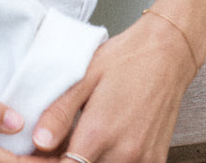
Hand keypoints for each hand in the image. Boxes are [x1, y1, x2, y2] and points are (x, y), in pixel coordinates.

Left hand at [26, 10, 197, 161]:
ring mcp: (143, 160)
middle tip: (57, 144)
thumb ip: (60, 112)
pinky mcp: (156, 161)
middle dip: (65, 161)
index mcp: (100, 132)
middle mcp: (123, 153)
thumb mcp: (84, 76)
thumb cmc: (124, 60)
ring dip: (88, 161)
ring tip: (79, 142)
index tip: (39, 153)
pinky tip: (102, 145)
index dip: (46, 162)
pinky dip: (110, 161)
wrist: (166, 54)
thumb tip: (38, 140)